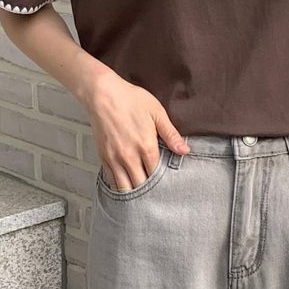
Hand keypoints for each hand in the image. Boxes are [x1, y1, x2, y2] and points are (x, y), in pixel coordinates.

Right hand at [87, 70, 189, 191]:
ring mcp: (114, 159)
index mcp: (146, 147)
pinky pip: (112, 180)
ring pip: (125, 187)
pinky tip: (127, 186)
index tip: (168, 185)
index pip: (157, 176)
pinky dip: (120, 186)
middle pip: (141, 186)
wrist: (103, 94)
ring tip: (142, 194)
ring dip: (134, 192)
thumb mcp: (157, 113)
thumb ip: (171, 135)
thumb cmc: (131, 100)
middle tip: (157, 193)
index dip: (163, 183)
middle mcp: (129, 157)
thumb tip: (185, 151)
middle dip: (150, 192)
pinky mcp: (104, 157)